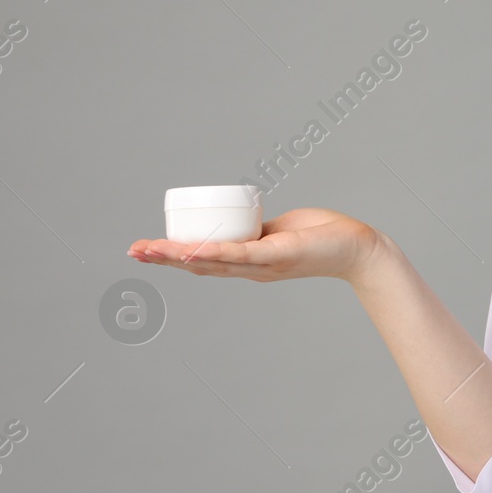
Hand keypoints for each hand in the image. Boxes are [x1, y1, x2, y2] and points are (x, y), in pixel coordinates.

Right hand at [126, 207, 388, 283]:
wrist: (358, 248)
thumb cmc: (324, 236)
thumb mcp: (282, 231)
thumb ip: (262, 231)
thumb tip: (246, 223)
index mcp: (249, 262)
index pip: (205, 260)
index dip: (175, 256)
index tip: (146, 248)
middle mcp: (251, 268)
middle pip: (200, 264)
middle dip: (164, 257)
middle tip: (133, 251)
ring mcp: (262, 264)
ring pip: (212, 261)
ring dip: (178, 256)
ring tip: (149, 250)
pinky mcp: (276, 255)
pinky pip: (238, 254)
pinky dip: (213, 253)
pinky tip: (190, 252)